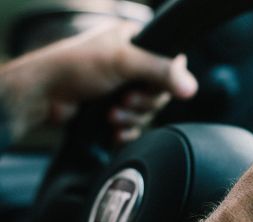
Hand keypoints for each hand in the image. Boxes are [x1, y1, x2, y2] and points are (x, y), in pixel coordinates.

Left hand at [0, 21, 196, 142]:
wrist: (43, 95)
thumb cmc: (75, 67)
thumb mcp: (123, 61)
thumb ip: (160, 71)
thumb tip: (191, 87)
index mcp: (136, 43)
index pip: (170, 64)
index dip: (165, 81)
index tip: (150, 87)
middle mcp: (132, 65)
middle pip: (160, 92)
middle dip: (143, 103)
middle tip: (125, 100)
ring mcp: (123, 88)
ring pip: (147, 112)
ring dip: (131, 118)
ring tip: (112, 114)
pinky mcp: (115, 110)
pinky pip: (135, 126)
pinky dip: (127, 130)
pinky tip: (114, 130)